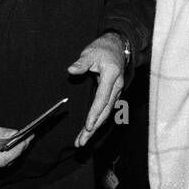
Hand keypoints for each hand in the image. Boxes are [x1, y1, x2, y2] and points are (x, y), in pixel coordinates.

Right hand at [0, 109, 31, 178]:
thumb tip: (14, 135)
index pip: (1, 160)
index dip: (17, 150)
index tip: (27, 139)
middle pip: (2, 166)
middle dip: (17, 152)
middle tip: (28, 138)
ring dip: (11, 155)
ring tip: (20, 140)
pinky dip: (2, 158)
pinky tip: (7, 147)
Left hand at [67, 32, 126, 147]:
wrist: (117, 47)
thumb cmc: (103, 49)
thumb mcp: (91, 52)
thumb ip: (81, 63)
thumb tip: (71, 70)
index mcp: (111, 76)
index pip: (103, 98)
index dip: (95, 113)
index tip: (88, 125)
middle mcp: (116, 87)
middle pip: (105, 111)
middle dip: (94, 128)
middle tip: (82, 141)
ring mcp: (116, 92)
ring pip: (105, 114)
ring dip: (95, 128)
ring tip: (82, 141)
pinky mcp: (112, 95)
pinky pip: (105, 111)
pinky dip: (97, 121)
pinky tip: (89, 131)